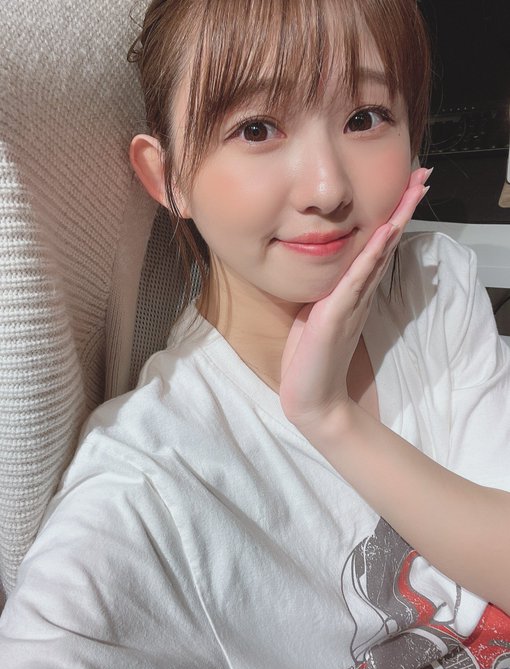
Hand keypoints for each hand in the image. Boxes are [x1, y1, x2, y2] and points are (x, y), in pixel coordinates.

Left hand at [280, 167, 431, 435]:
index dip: (392, 215)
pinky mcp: (337, 313)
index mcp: (354, 290)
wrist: (312, 396)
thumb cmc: (311, 356)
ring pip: (379, 253)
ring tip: (414, 191)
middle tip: (423, 176)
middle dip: (403, 207)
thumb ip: (326, 290)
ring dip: (396, 219)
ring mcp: (352, 301)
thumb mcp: (316, 312)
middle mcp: (360, 291)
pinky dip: (371, 254)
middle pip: (387, 242)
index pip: (377, 246)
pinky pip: (356, 278)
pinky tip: (383, 231)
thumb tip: (326, 268)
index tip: (405, 187)